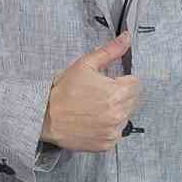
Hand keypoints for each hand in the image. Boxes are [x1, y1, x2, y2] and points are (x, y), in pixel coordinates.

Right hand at [42, 33, 138, 151]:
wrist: (45, 117)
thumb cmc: (64, 90)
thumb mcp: (85, 65)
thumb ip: (110, 51)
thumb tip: (127, 37)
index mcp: (118, 92)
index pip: (136, 84)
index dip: (123, 81)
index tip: (108, 83)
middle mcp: (119, 114)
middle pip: (133, 101)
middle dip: (121, 95)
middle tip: (99, 95)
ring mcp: (113, 131)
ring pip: (125, 117)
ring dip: (116, 112)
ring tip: (94, 109)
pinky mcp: (106, 144)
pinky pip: (115, 134)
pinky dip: (108, 128)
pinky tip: (93, 122)